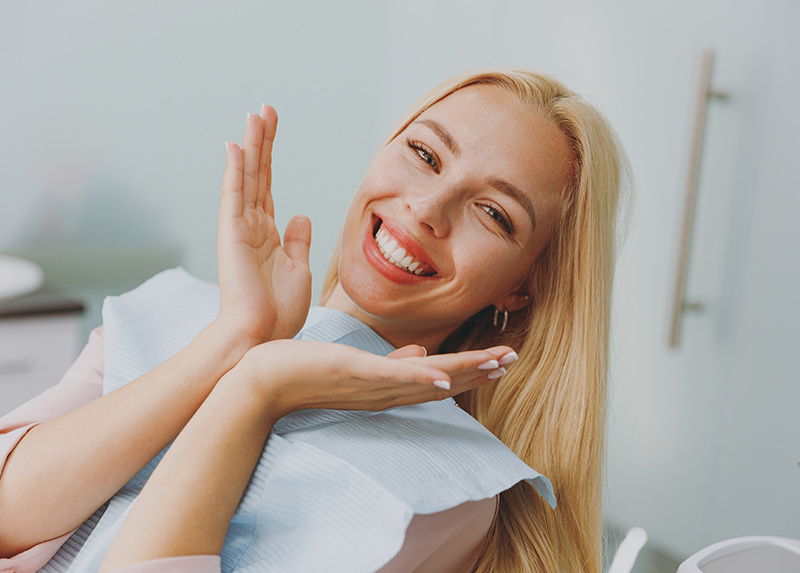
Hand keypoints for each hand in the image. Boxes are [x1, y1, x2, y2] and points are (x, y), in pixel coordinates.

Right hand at [216, 105, 311, 343]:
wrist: (262, 338)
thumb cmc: (279, 311)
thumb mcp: (298, 269)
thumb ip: (298, 240)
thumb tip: (301, 215)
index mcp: (269, 234)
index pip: (269, 186)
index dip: (271, 157)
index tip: (273, 128)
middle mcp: (252, 226)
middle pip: (258, 174)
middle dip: (263, 141)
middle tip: (265, 109)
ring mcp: (240, 229)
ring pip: (247, 178)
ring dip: (252, 146)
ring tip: (256, 115)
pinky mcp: (232, 235)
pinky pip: (234, 196)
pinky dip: (235, 170)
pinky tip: (236, 145)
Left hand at [235, 340, 517, 417]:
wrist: (261, 383)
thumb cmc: (304, 371)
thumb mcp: (355, 366)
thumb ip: (392, 363)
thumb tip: (421, 354)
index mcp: (386, 386)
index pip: (438, 380)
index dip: (470, 371)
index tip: (500, 362)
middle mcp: (384, 392)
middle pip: (442, 383)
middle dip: (478, 371)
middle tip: (511, 360)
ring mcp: (370, 385)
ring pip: (427, 380)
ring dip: (463, 372)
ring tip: (495, 362)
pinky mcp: (353, 374)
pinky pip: (392, 378)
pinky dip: (419, 378)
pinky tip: (445, 379)